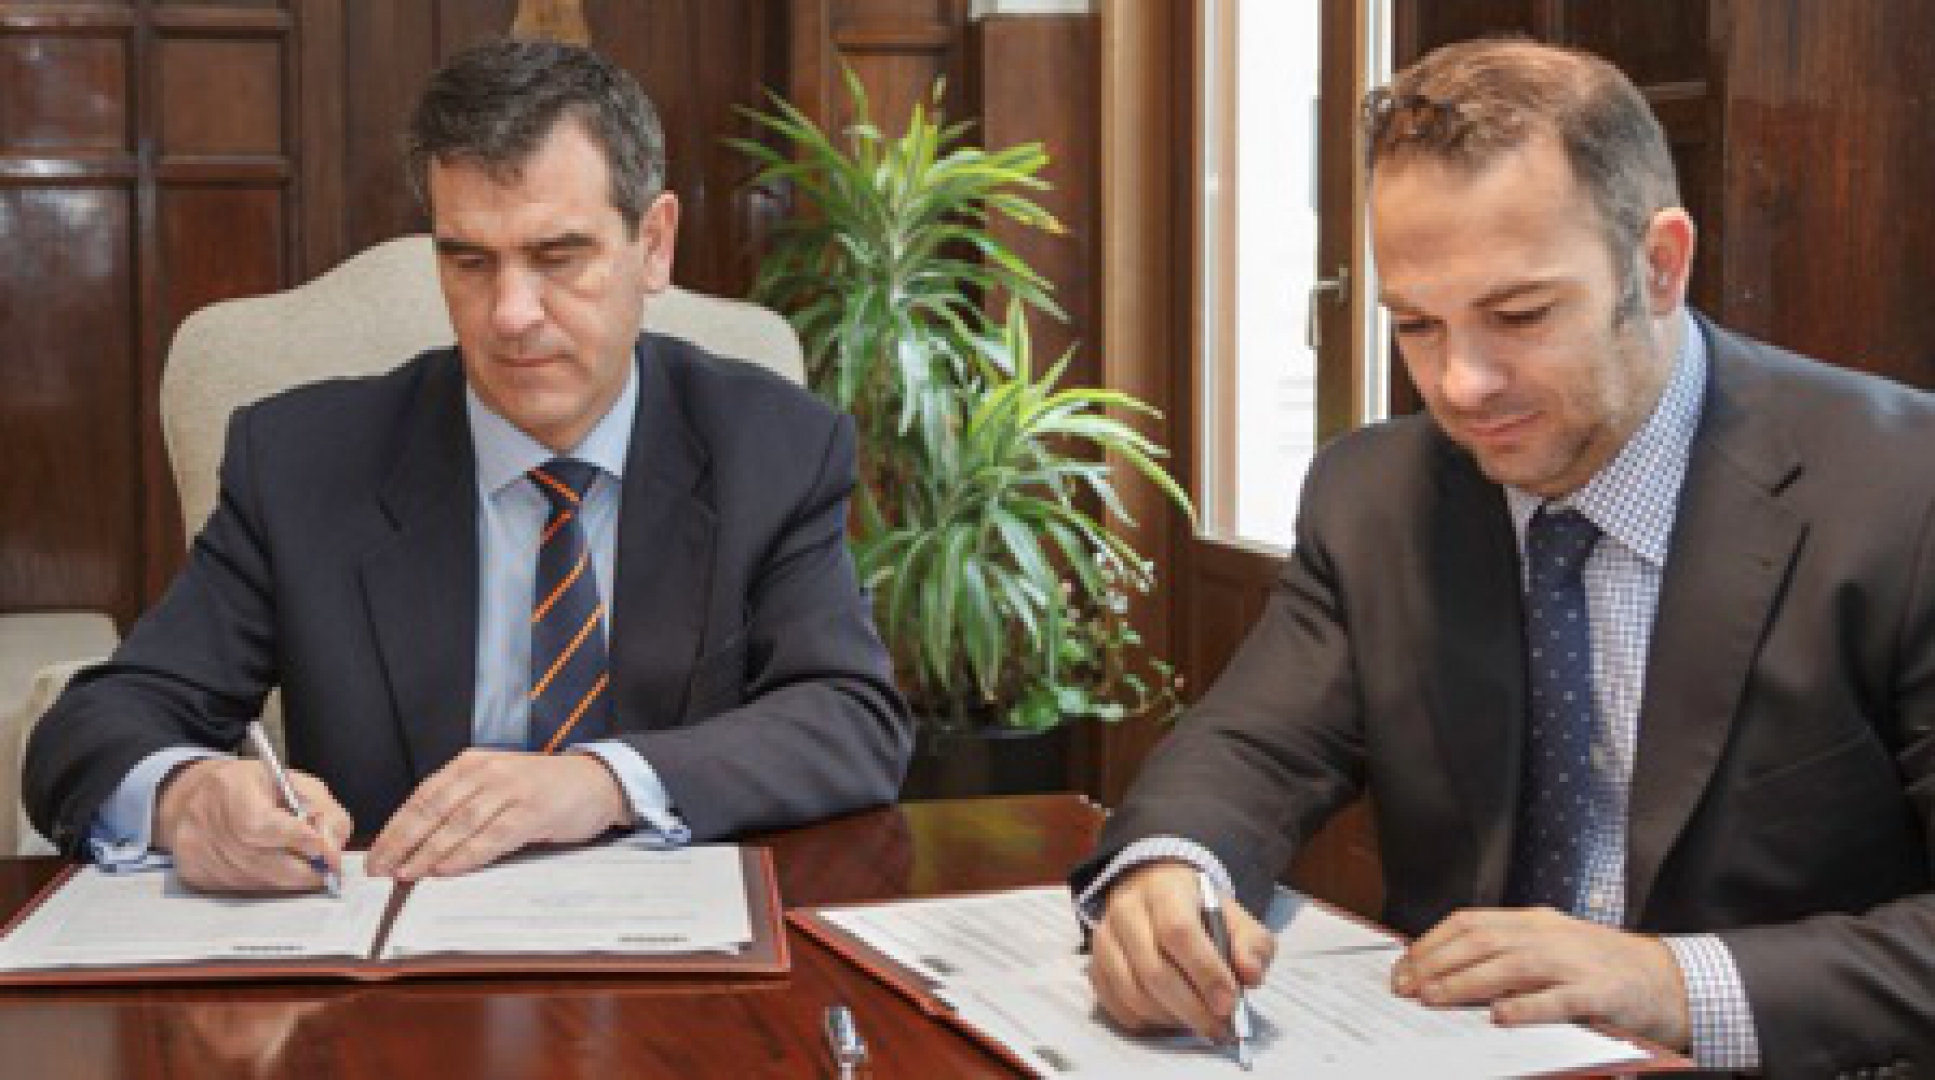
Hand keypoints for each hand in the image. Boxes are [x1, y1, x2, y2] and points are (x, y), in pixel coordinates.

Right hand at [155, 757, 351, 893]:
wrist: (194, 797)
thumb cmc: (250, 787)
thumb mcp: (293, 782)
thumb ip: (322, 808)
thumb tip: (334, 845)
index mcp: (232, 789)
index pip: (264, 826)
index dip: (301, 843)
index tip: (330, 855)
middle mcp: (207, 823)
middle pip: (263, 863)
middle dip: (305, 872)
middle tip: (327, 871)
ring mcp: (196, 853)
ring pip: (256, 882)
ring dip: (286, 879)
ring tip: (299, 864)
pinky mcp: (194, 874)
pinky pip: (240, 890)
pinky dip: (264, 883)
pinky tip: (269, 867)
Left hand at [365, 750, 630, 879]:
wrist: (595, 782)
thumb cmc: (542, 790)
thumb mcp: (496, 787)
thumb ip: (463, 805)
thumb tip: (418, 844)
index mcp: (471, 764)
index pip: (422, 797)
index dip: (395, 828)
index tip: (375, 855)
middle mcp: (486, 771)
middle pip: (433, 810)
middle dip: (402, 843)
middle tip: (381, 870)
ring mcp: (510, 789)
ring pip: (458, 824)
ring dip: (428, 852)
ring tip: (407, 874)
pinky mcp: (532, 810)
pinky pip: (491, 836)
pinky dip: (466, 855)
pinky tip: (447, 870)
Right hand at [1087, 861, 1274, 1040]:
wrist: (1153, 891)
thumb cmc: (1198, 908)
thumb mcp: (1235, 916)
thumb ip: (1252, 944)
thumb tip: (1250, 976)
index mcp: (1164, 891)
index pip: (1178, 932)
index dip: (1205, 971)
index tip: (1229, 1003)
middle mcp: (1126, 911)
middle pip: (1153, 969)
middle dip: (1191, 1007)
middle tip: (1220, 1028)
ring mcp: (1104, 939)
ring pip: (1131, 992)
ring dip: (1169, 1018)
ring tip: (1198, 1024)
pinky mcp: (1094, 964)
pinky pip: (1114, 1004)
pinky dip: (1145, 1021)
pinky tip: (1170, 1019)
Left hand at [1393, 907, 1690, 1049]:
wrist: (1667, 977)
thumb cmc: (1600, 966)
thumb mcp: (1550, 947)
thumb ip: (1506, 953)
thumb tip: (1446, 969)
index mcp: (1533, 922)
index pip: (1470, 922)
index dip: (1431, 943)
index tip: (1403, 966)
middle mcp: (1549, 935)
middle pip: (1481, 940)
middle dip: (1436, 962)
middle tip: (1406, 986)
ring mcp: (1575, 961)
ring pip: (1511, 965)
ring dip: (1465, 982)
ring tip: (1434, 997)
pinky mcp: (1601, 992)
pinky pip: (1559, 998)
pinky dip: (1527, 1006)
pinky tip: (1500, 1015)